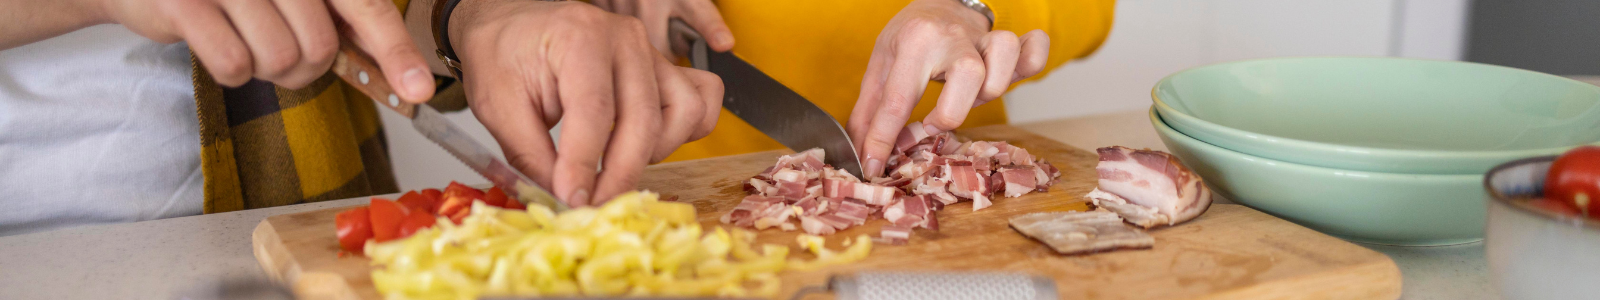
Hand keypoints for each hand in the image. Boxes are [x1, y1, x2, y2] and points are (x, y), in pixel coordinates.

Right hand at [100, 0, 435, 99]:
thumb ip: (340, 19)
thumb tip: (400, 72)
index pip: (366, 6)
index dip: (395, 51)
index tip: (418, 91)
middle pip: (320, 47)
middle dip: (305, 67)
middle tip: (280, 50)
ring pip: (280, 60)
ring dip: (266, 70)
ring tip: (246, 41)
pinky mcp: (186, 2)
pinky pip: (234, 64)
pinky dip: (231, 70)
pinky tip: (218, 43)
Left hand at [450, 0, 721, 205]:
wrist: (513, 24)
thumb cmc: (504, 55)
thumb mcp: (497, 106)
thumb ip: (532, 156)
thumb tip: (567, 198)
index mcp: (579, 37)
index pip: (594, 110)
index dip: (584, 163)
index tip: (572, 198)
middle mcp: (625, 40)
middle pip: (643, 120)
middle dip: (619, 174)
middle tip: (592, 202)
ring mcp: (651, 53)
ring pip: (684, 112)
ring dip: (656, 151)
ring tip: (616, 165)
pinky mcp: (664, 69)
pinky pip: (700, 101)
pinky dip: (684, 132)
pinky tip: (648, 145)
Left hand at [848, 0, 1049, 176]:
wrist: (938, 1)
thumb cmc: (910, 38)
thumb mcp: (881, 66)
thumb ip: (869, 111)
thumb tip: (859, 154)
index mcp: (915, 41)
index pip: (898, 100)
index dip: (883, 140)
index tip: (874, 166)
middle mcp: (953, 36)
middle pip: (969, 78)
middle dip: (952, 112)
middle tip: (935, 121)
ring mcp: (985, 39)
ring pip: (1004, 65)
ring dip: (990, 91)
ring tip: (970, 96)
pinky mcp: (1011, 43)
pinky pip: (1034, 52)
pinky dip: (1032, 65)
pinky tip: (1012, 76)